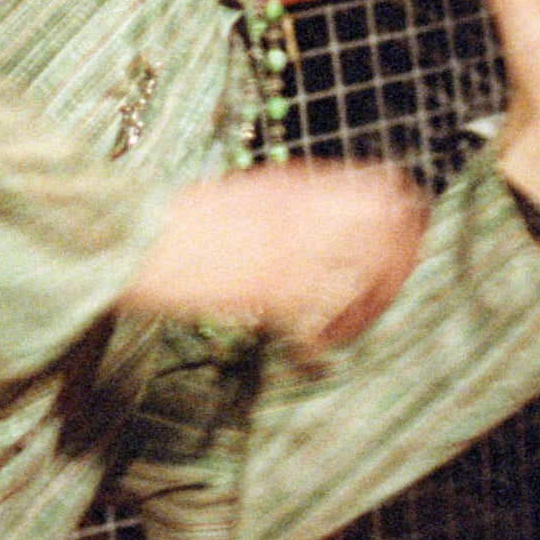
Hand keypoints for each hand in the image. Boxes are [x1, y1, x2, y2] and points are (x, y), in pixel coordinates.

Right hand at [123, 162, 428, 357]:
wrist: (136, 235)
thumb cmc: (183, 219)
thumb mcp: (249, 191)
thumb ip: (297, 203)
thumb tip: (332, 218)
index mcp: (301, 184)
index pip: (385, 190)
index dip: (403, 221)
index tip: (399, 246)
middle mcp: (307, 213)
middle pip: (390, 233)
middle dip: (397, 269)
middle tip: (381, 299)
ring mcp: (292, 251)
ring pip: (365, 281)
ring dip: (362, 313)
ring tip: (343, 333)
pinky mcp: (270, 291)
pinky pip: (320, 323)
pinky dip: (319, 346)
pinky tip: (308, 355)